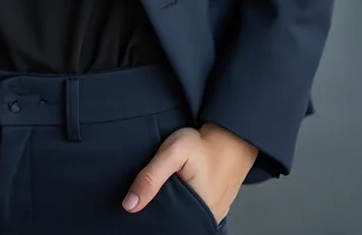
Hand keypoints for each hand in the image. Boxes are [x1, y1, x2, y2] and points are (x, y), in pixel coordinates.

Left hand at [121, 119, 257, 223]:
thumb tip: (130, 204)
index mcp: (194, 215)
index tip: (143, 201)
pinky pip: (195, 212)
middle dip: (161, 210)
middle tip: (160, 188)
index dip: (150, 215)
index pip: (164, 225)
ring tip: (169, 188)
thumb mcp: (174, 153)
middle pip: (173, 222)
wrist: (232, 137)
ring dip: (174, 206)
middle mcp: (205, 220)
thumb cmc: (204, 145)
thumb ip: (151, 177)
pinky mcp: (215, 208)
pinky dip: (185, 204)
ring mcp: (212, 216)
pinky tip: (180, 190)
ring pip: (184, 218)